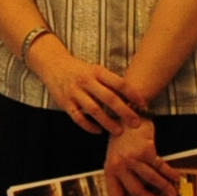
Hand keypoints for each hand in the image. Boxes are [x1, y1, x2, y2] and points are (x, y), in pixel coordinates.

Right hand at [27, 34, 142, 134]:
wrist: (53, 64)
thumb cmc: (79, 70)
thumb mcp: (95, 70)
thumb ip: (109, 82)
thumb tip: (131, 98)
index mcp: (97, 71)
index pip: (119, 83)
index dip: (133, 95)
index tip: (143, 104)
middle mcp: (86, 81)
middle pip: (109, 98)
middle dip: (124, 112)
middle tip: (136, 123)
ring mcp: (75, 92)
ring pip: (94, 110)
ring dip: (108, 122)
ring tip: (119, 131)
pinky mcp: (65, 103)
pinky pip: (78, 117)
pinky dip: (89, 126)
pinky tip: (98, 131)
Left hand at [102, 117, 179, 195]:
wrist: (125, 115)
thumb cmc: (122, 141)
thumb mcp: (117, 160)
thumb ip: (125, 177)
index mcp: (109, 172)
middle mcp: (119, 166)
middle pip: (137, 192)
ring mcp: (132, 158)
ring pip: (151, 180)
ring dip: (164, 189)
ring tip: (173, 195)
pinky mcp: (145, 150)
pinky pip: (160, 166)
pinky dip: (170, 174)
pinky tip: (176, 178)